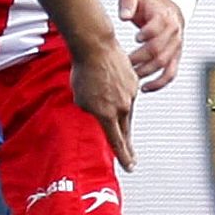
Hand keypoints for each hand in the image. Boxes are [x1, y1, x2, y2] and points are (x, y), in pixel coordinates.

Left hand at [70, 37, 137, 171]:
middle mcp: (123, 106)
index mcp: (108, 114)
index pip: (117, 141)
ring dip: (120, 115)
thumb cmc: (84, 71)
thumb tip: (96, 111)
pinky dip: (119, 94)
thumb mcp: (80, 98)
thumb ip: (90, 110)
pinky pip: (127, 94)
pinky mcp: (134, 81)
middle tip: (132, 158)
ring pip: (126, 111)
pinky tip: (110, 87)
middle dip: (127, 146)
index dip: (124, 156)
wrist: (96, 48)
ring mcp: (130, 93)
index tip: (130, 166)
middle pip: (125, 131)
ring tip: (110, 108)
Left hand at [118, 0, 184, 92]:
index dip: (147, 34)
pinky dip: (159, 83)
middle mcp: (173, 33)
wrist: (167, 8)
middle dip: (140, 58)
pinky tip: (144, 88)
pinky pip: (170, 74)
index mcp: (164, 17)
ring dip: (146, 72)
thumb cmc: (146, 4)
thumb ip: (128, 3)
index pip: (157, 28)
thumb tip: (123, 16)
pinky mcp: (175, 58)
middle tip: (124, 62)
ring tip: (131, 76)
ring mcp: (176, 47)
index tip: (135, 39)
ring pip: (164, 64)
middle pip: (158, 49)